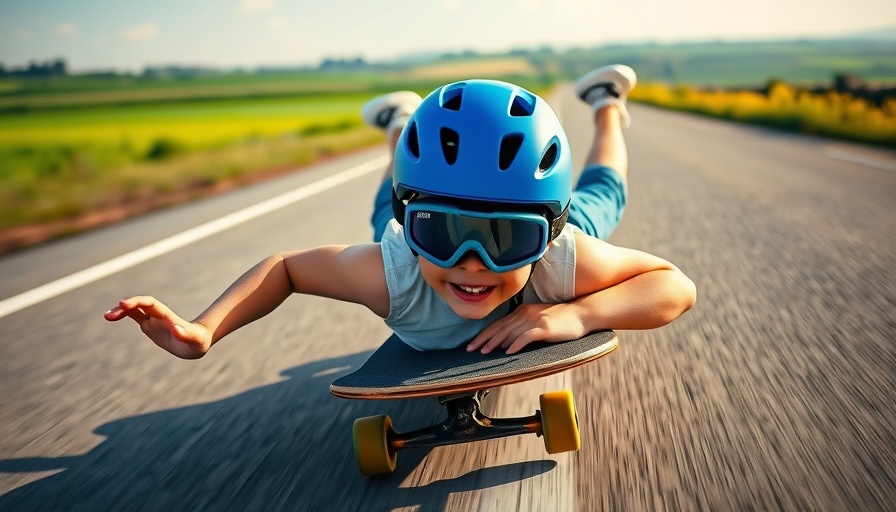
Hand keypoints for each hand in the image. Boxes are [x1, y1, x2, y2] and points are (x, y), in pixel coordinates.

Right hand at [104, 296, 210, 358]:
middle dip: (127, 306)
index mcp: (167, 317)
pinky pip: (134, 316)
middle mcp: (158, 316)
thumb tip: (176, 329)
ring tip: (107, 316)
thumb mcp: (195, 340)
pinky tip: (111, 317)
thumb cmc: (198, 341)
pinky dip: (123, 315)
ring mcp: (153, 320)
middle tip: (110, 315)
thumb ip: (186, 334)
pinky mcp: (149, 326)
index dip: (137, 302)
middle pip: (140, 305)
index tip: (124, 304)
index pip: (150, 304)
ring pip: (134, 310)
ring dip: (121, 311)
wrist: (196, 342)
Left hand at [467, 303, 587, 354]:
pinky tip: (508, 352)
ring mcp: (535, 319)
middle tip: (471, 349)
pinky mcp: (545, 328)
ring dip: (496, 343)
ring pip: (510, 332)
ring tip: (485, 352)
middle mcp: (526, 313)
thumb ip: (522, 328)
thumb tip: (505, 342)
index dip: (484, 334)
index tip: (472, 344)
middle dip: (484, 339)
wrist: (582, 314)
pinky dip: (516, 344)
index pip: (498, 323)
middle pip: (500, 327)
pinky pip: (527, 336)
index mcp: (522, 311)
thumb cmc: (561, 320)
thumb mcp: (538, 320)